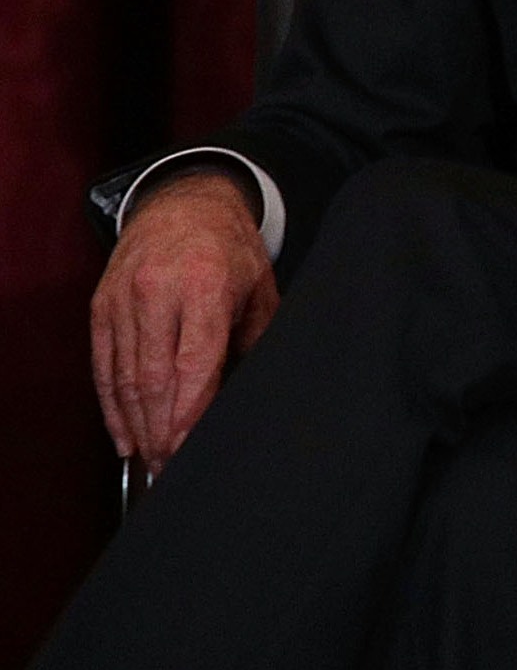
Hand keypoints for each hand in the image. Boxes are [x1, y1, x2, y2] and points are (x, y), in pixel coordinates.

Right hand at [93, 168, 278, 472]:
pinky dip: (111, 405)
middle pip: (153, 377)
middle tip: (173, 467)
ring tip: (154, 461)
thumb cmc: (230, 248)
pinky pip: (103, 365)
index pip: (194, 361)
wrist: (183, 202)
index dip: (189, 409)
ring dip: (137, 425)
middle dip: (162, 428)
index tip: (189, 446)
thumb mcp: (260, 285)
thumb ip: (259, 336)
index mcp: (204, 286)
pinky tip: (125, 435)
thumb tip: (261, 388)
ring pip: (124, 376)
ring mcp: (123, 299)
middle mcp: (157, 292)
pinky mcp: (101, 306)